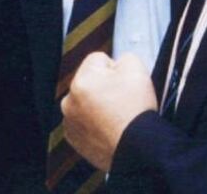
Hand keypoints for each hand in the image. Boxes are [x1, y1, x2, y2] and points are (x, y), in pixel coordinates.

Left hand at [60, 52, 156, 171]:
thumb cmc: (135, 110)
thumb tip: (117, 64)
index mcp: (82, 80)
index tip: (125, 83)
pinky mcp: (74, 139)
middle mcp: (70, 100)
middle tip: (123, 101)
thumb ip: (124, 57)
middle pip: (90, 82)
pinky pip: (85, 124)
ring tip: (118, 117)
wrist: (137, 149)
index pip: (99, 60)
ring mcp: (70, 121)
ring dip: (99, 106)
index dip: (117, 69)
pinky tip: (111, 129)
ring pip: (87, 103)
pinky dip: (96, 125)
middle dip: (105, 88)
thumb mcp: (137, 68)